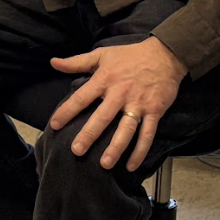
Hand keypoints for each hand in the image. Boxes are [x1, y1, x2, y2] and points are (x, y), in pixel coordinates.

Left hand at [46, 38, 187, 170]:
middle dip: (89, 134)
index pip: (82, 97)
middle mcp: (120, 93)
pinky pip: (147, 134)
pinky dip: (140, 151)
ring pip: (126, 129)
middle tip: (77, 150)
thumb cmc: (130, 55)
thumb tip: (53, 62)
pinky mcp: (155, 111)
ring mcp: (138, 104)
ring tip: (105, 164)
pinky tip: (131, 165)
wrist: (165, 54)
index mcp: (105, 79)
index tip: (54, 125)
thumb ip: (77, 62)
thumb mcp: (102, 54)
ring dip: (116, 147)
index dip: (67, 111)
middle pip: (103, 117)